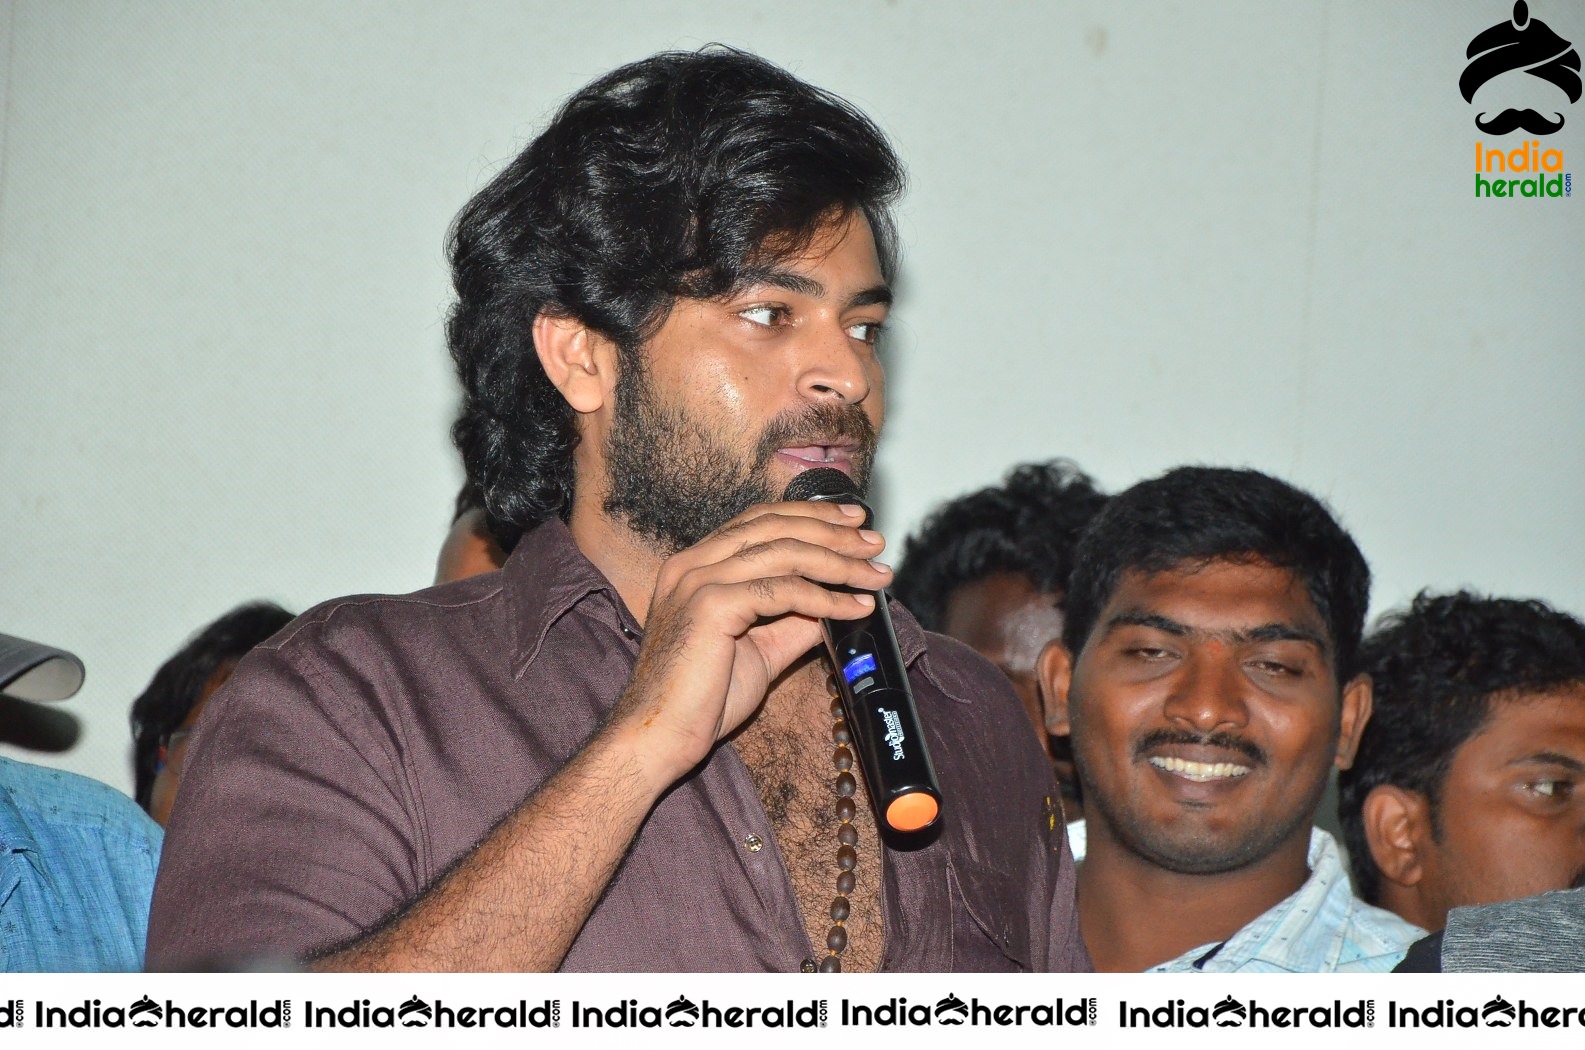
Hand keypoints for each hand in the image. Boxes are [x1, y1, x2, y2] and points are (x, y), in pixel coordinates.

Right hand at [609, 499, 889, 790]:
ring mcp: (698, 580)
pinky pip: (784, 591)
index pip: (759, 521)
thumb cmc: (700, 699)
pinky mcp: (710, 605)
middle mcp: (692, 563)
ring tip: (875, 575)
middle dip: (832, 531)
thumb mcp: (759, 648)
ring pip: (784, 553)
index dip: (809, 516)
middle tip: (875, 543)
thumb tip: (837, 601)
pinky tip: (854, 607)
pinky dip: (826, 598)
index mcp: (695, 565)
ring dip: (839, 563)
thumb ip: (793, 619)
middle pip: (774, 527)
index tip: (852, 522)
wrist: (660, 736)